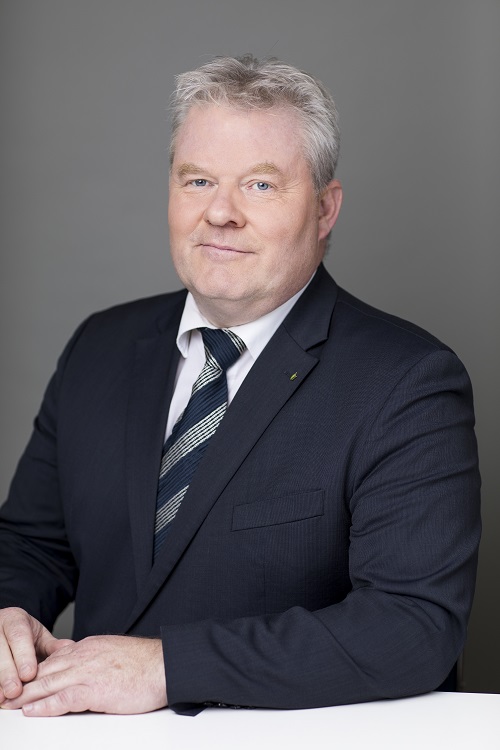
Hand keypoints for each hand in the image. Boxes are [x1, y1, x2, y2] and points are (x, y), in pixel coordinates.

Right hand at [0, 607, 72, 702]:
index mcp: (14, 620)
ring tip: (3, 698)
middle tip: (15, 691)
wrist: (6, 628)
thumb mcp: (39, 636)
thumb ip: (51, 644)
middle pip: (1, 651)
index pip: (18, 636)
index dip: (23, 656)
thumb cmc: (24, 634)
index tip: (29, 674)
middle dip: (8, 673)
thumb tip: (70, 647)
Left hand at [0, 634, 167, 715]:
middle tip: (4, 694)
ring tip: (6, 704)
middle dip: (20, 683)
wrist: (165, 665)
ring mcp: (88, 672)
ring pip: (47, 684)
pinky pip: (64, 699)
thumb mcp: (115, 655)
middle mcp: (83, 656)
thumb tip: (84, 672)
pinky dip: (45, 706)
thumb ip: (95, 661)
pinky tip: (31, 711)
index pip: (53, 659)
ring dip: (23, 696)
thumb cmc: (146, 664)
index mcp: (88, 647)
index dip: (32, 672)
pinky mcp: (95, 689)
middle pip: (44, 671)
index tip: (18, 680)